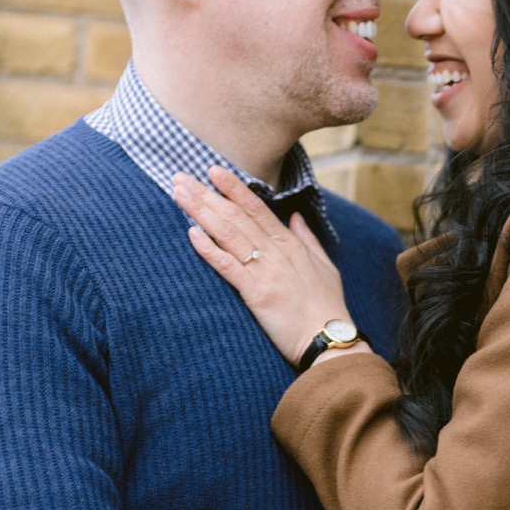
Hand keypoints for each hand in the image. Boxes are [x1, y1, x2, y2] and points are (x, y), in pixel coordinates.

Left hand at [172, 168, 361, 366]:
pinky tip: (191, 233)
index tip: (213, 170)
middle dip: (206, 194)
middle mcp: (277, 252)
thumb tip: (296, 216)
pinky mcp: (257, 294)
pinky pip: (228, 266)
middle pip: (236, 216)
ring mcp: (266, 271)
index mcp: (291, 244)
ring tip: (179, 194)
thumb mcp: (325, 266)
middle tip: (180, 177)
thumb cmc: (328, 307)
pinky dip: (209, 249)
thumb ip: (308, 238)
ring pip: (228, 234)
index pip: (257, 208)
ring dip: (201, 212)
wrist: (330, 339)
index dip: (233, 188)